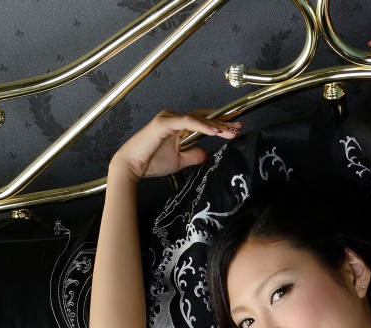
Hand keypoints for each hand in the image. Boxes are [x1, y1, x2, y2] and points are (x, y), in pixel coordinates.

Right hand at [110, 109, 241, 180]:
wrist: (132, 167)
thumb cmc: (151, 162)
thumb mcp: (180, 160)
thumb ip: (194, 155)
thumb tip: (207, 154)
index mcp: (178, 125)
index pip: (203, 120)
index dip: (220, 123)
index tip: (235, 128)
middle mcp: (174, 118)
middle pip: (203, 116)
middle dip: (222, 122)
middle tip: (239, 125)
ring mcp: (169, 118)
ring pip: (198, 118)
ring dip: (215, 124)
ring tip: (230, 130)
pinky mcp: (164, 123)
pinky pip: (187, 122)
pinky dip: (202, 125)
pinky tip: (214, 131)